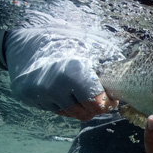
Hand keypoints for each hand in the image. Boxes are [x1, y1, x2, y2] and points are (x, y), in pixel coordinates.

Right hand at [4, 27, 118, 120]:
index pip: (97, 103)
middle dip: (94, 107)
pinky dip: (61, 103)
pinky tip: (61, 88)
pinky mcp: (26, 97)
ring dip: (77, 106)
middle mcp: (54, 86)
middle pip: (84, 113)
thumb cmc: (64, 41)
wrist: (26, 39)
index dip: (107, 103)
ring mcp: (38, 93)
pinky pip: (52, 109)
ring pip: (68, 113)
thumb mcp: (91, 48)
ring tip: (78, 90)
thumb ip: (108, 67)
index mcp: (73, 72)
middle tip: (99, 98)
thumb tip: (126, 82)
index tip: (110, 99)